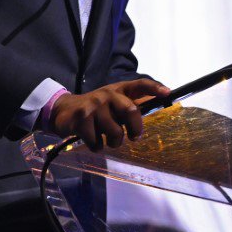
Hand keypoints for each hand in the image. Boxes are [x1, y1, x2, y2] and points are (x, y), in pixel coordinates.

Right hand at [48, 78, 169, 150]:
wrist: (63, 111)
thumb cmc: (95, 109)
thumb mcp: (112, 103)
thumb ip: (130, 105)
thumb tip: (156, 107)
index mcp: (118, 90)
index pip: (139, 85)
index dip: (154, 88)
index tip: (168, 93)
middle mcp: (106, 95)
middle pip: (130, 111)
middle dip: (135, 129)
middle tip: (134, 137)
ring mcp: (93, 106)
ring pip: (114, 132)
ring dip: (113, 142)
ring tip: (108, 139)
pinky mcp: (81, 120)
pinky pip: (97, 142)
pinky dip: (97, 146)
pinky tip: (92, 140)